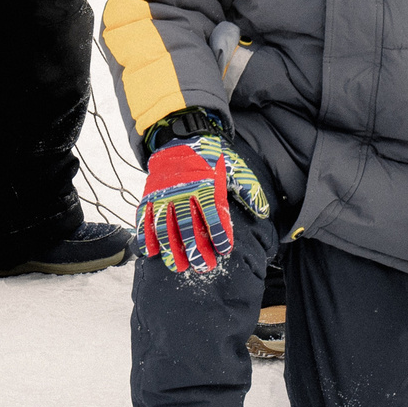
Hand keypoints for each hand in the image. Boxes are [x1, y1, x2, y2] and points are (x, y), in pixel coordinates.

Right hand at [136, 112, 271, 274]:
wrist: (179, 140)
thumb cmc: (209, 159)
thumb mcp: (232, 169)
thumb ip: (247, 190)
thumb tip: (262, 211)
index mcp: (205, 185)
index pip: (212, 213)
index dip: (219, 233)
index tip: (224, 250)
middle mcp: (183, 192)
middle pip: (189, 225)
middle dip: (196, 249)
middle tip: (203, 266)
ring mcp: (164, 195)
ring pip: (165, 226)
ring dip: (171, 248)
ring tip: (178, 267)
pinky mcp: (150, 197)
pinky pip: (146, 219)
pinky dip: (146, 236)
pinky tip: (152, 252)